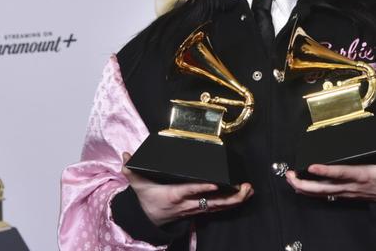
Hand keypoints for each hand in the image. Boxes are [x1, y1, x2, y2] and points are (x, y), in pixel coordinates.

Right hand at [121, 152, 252, 225]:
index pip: (189, 191)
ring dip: (236, 199)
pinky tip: (245, 195)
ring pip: (219, 207)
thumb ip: (132, 170)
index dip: (202, 189)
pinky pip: (219, 208)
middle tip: (244, 187)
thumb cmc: (147, 198)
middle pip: (212, 202)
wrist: (148, 219)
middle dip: (230, 197)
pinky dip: (233, 202)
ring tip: (249, 190)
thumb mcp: (137, 184)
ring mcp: (195, 209)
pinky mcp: (200, 210)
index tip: (215, 185)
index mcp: (174, 195)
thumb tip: (126, 156)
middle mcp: (188, 204)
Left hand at [285, 132, 375, 204]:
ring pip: (321, 194)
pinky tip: (299, 187)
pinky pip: (324, 195)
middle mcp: (351, 186)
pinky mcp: (345, 194)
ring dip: (304, 188)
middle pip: (324, 188)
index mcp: (363, 175)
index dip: (326, 171)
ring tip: (289, 179)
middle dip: (305, 183)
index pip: (342, 173)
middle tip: (289, 175)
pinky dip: (310, 192)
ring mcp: (347, 192)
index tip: (312, 167)